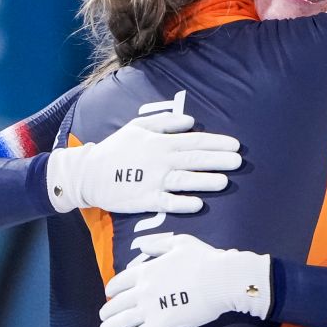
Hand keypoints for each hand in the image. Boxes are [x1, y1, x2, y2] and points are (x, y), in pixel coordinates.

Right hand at [47, 109, 241, 213]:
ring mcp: (152, 180)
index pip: (195, 141)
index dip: (216, 143)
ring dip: (205, 180)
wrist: (89, 173)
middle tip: (238, 161)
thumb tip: (191, 122)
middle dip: (218, 160)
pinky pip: (167, 202)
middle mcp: (160, 161)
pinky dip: (182, 203)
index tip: (236, 145)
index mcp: (160, 142)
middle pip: (194, 159)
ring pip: (184, 180)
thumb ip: (165, 122)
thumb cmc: (116, 149)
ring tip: (224, 181)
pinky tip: (198, 204)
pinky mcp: (145, 199)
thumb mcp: (138, 127)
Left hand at [99, 233, 270, 326]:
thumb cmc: (204, 259)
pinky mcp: (160, 326)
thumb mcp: (180, 242)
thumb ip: (158, 245)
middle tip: (105, 316)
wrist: (221, 279)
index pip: (119, 282)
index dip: (112, 289)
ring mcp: (150, 309)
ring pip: (122, 321)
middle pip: (116, 303)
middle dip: (108, 310)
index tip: (110, 294)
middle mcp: (142, 290)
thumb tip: (143, 247)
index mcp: (146, 270)